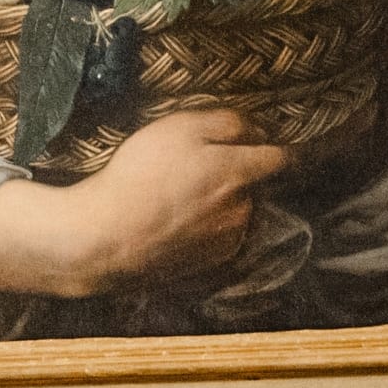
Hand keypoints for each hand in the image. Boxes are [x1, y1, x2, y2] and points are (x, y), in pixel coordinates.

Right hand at [0, 109, 288, 297]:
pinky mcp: (209, 264)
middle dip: (235, 175)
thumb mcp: (179, 128)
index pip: (281, 158)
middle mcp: (242, 209)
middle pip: (254, 186)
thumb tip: (258, 130)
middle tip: (196, 169)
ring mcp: (227, 240)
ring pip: (236, 214)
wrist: (107, 236)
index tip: (266, 143)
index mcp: (238, 172)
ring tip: (180, 199)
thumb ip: (227, 123)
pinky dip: (206, 230)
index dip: (277, 147)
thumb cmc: (140, 174)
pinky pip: (219, 239)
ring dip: (221, 204)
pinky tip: (176, 223)